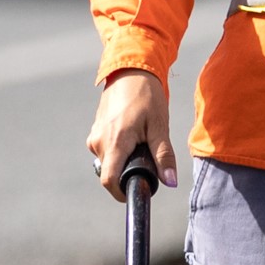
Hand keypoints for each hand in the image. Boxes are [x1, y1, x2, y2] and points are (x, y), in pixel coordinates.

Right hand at [87, 69, 175, 196]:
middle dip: (129, 172)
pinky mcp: (94, 132)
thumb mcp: (159, 126)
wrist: (130, 71)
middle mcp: (98, 142)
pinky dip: (119, 150)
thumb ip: (164, 155)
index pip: (109, 180)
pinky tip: (132, 134)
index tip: (137, 191)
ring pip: (109, 162)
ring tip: (140, 140)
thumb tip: (170, 181)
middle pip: (111, 173)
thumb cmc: (147, 96)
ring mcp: (94, 137)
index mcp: (115, 142)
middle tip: (148, 155)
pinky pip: (106, 151)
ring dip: (125, 160)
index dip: (122, 192)